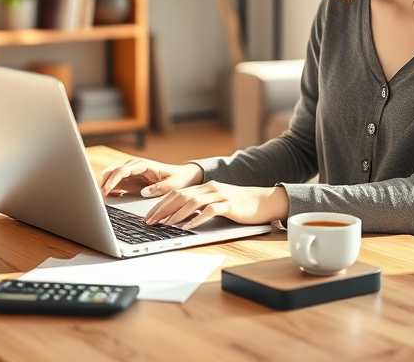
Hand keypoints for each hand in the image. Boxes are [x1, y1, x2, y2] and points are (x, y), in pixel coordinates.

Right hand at [99, 159, 203, 196]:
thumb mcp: (173, 184)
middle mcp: (135, 166)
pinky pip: (116, 182)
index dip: (112, 180)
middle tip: (98, 197)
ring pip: (111, 175)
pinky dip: (109, 188)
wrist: (183, 176)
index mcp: (144, 164)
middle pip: (112, 170)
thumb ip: (159, 188)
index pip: (122, 170)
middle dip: (103, 182)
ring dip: (104, 185)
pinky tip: (108, 197)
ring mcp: (131, 172)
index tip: (106, 191)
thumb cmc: (178, 178)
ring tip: (101, 198)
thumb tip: (144, 192)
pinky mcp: (131, 179)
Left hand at [144, 182, 288, 229]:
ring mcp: (219, 195)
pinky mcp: (229, 205)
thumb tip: (180, 217)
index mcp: (204, 187)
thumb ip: (200, 206)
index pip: (176, 193)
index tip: (149, 216)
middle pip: (180, 196)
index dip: (160, 204)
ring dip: (176, 214)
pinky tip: (189, 226)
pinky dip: (198, 218)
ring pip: (192, 202)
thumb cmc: (239, 205)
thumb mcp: (216, 202)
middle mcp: (209, 188)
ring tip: (165, 224)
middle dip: (163, 209)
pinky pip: (210, 211)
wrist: (264, 201)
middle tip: (150, 221)